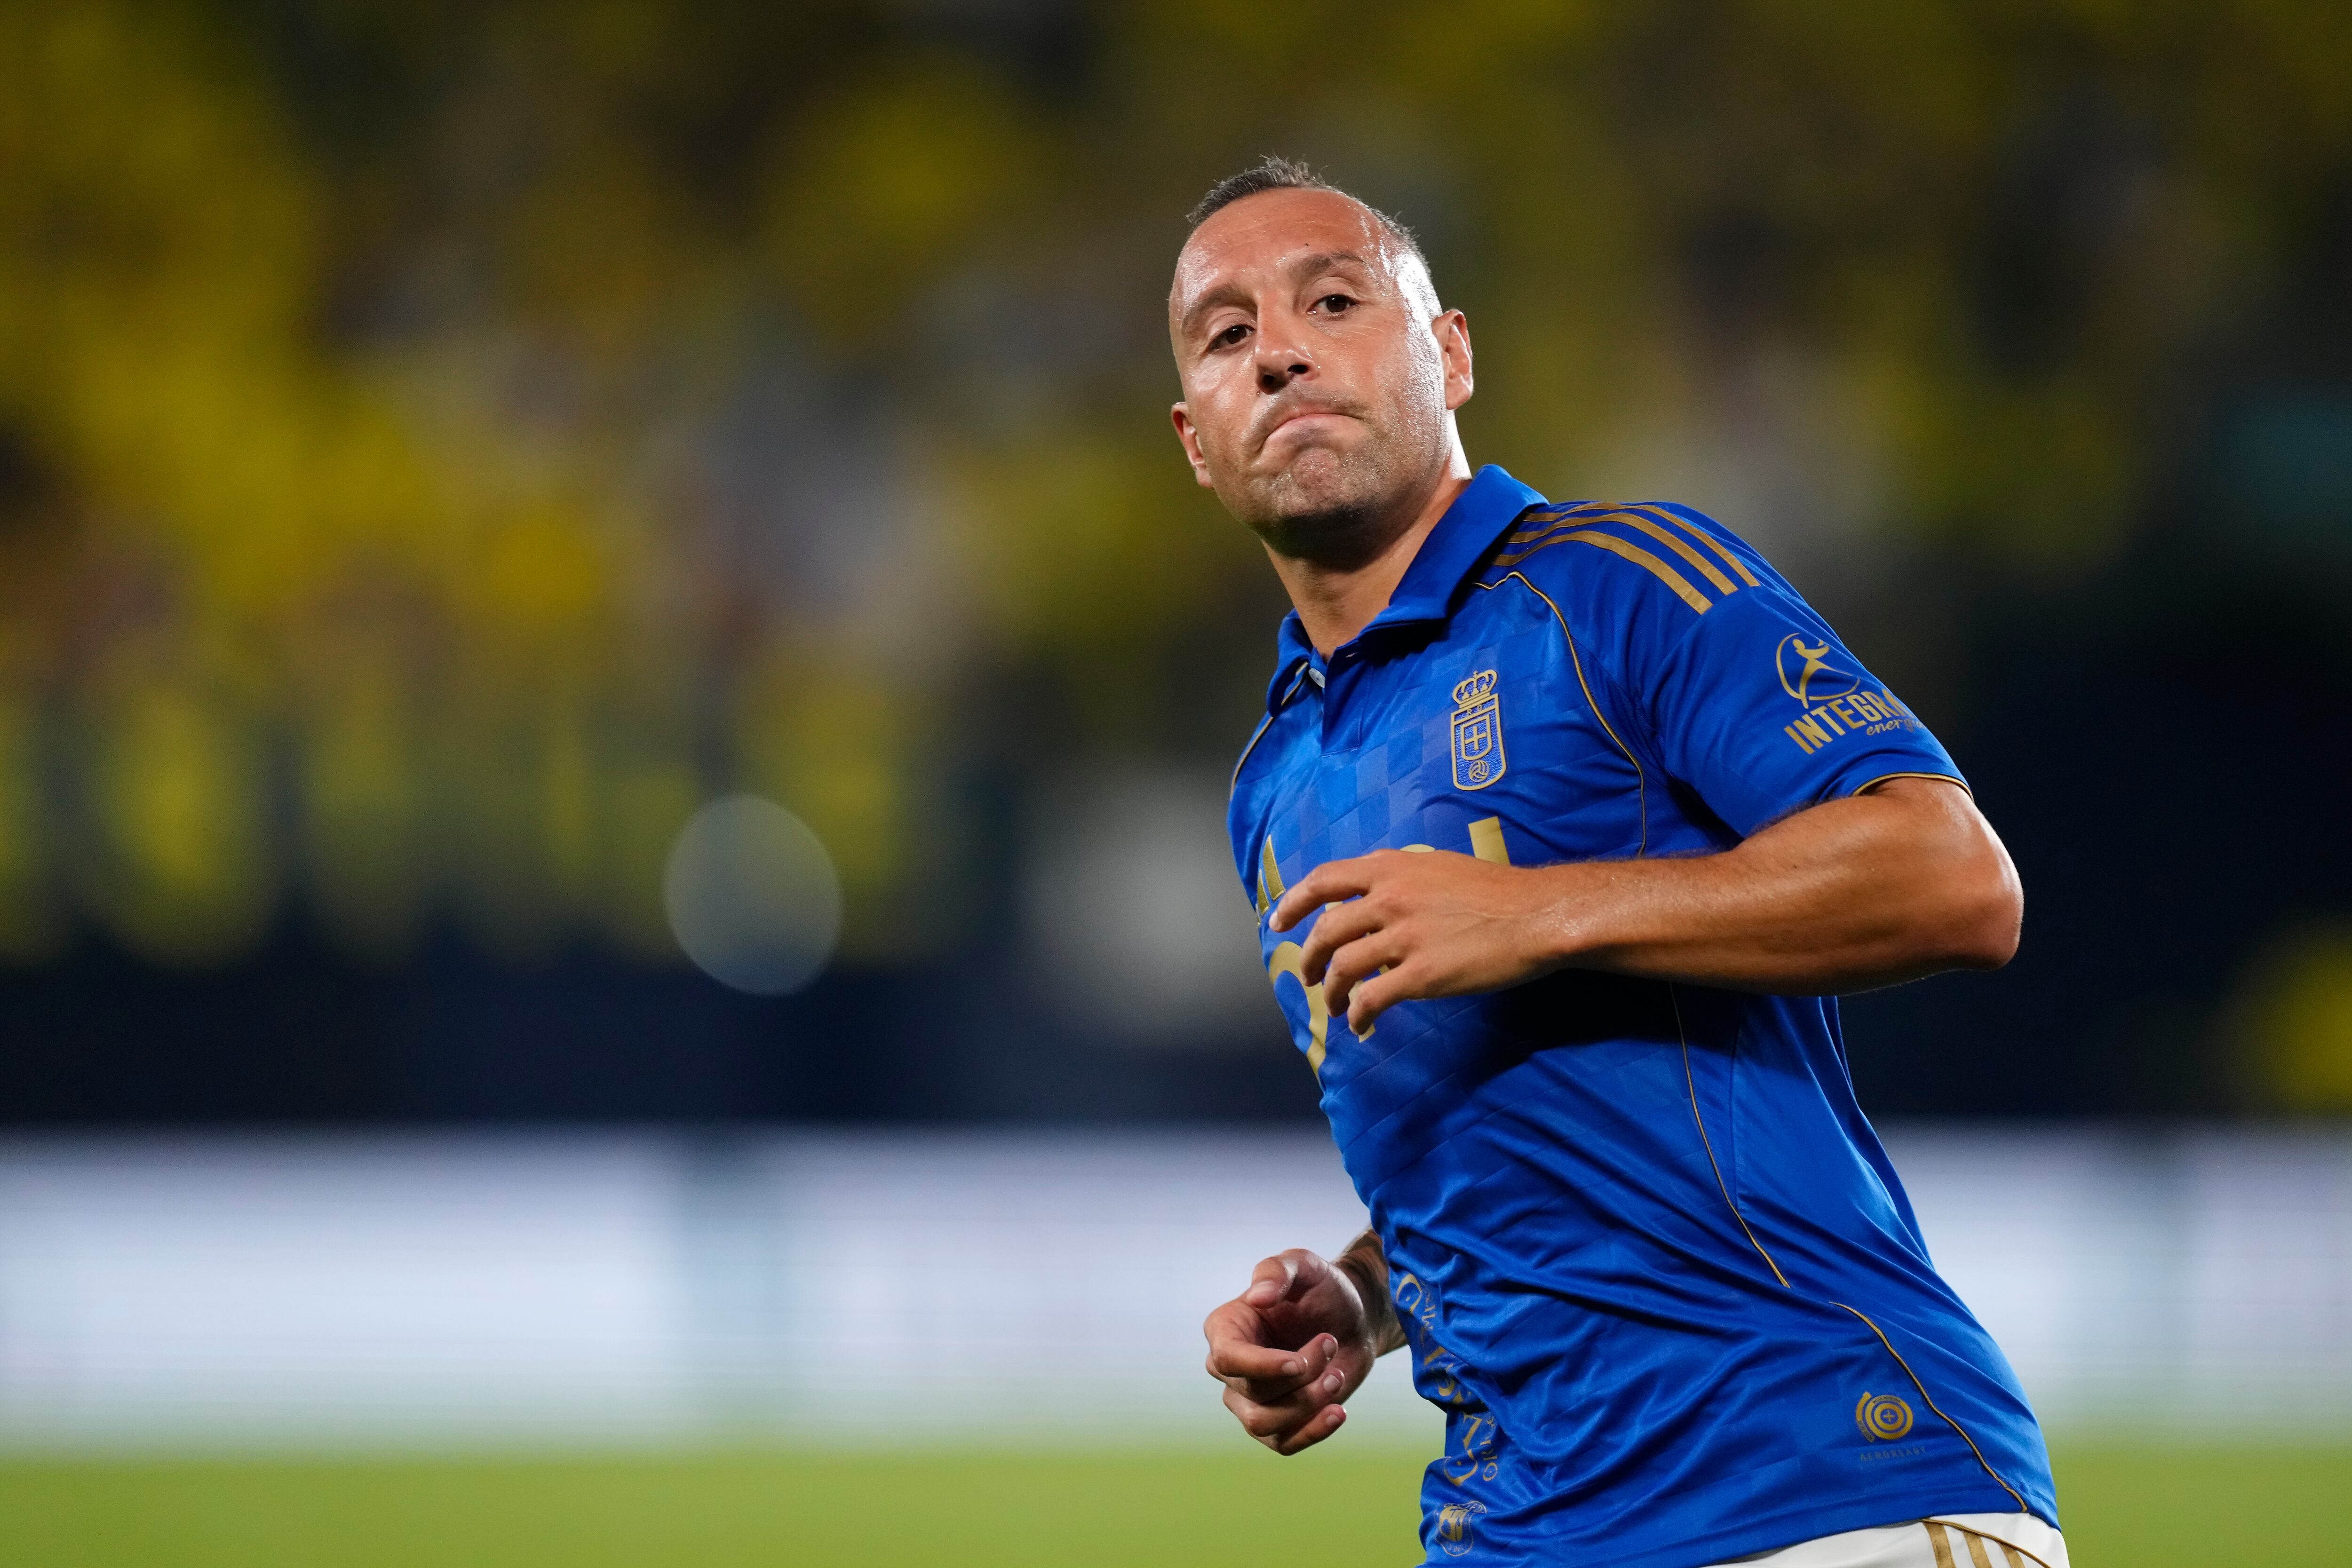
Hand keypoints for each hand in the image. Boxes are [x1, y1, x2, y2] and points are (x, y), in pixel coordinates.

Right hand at [1202, 1249, 1379, 1454]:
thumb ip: (1277, 1271)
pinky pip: (1282, 1444)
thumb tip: (1256, 1296)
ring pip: (1264, 1424)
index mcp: (1225, 1328)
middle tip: (1331, 1342)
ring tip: (1337, 1375)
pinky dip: (1312, 1432)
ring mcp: (1250, 1399)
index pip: (1228, 1359)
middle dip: (1300, 1375)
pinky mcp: (1278, 1422)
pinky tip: (1339, 1411)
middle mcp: (1230, 1368)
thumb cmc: (1321, 1288)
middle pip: (1252, 1393)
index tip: (1299, 1362)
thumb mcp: (1304, 1265)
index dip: (1263, 1367)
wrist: (1352, 1319)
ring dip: (1308, 1404)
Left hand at [1271, 848, 1567, 1033]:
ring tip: (1337, 1006)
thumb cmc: (1495, 891)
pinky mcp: (1421, 974)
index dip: (1294, 901)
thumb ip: (1401, 878)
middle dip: (1312, 958)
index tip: (1278, 921)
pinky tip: (1362, 1025)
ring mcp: (1403, 937)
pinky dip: (1359, 1015)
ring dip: (1332, 992)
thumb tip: (1374, 893)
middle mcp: (1389, 898)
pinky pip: (1372, 999)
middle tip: (1312, 976)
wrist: (1535, 915)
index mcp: (1392, 869)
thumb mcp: (1438, 867)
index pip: (1324, 880)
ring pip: (1343, 968)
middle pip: (1327, 930)